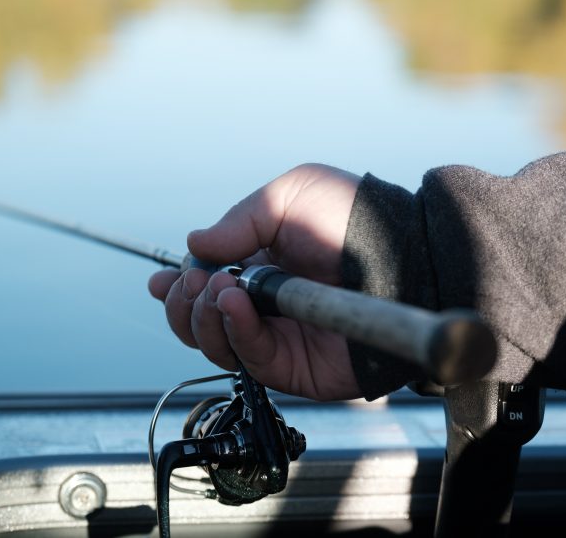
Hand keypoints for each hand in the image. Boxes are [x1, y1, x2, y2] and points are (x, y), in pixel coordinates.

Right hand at [148, 164, 362, 400]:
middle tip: (192, 283)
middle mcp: (268, 306)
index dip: (179, 287)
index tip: (161, 281)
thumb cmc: (351, 218)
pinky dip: (233, 332)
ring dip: (203, 317)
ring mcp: (281, 338)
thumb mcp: (289, 197)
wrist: (403, 255)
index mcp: (263, 267)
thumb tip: (194, 245)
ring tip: (218, 290)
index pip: (208, 287)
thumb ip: (239, 221)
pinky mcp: (296, 367)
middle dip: (184, 303)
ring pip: (217, 345)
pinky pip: (250, 359)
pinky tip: (233, 303)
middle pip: (202, 322)